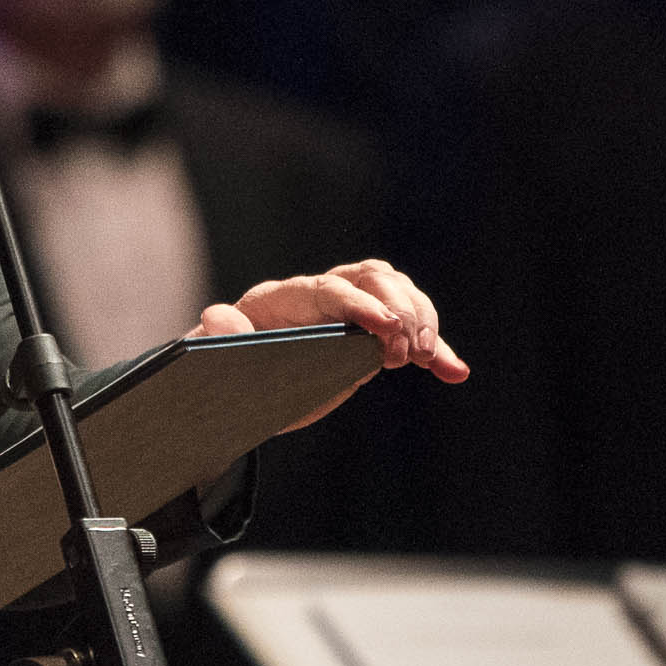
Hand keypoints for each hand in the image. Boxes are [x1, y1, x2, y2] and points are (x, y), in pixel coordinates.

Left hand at [198, 260, 468, 423]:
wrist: (235, 386)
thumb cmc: (221, 369)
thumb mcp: (211, 357)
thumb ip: (217, 337)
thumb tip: (218, 316)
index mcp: (283, 298)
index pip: (328, 290)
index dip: (359, 305)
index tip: (384, 327)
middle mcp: (321, 294)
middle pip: (373, 279)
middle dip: (398, 308)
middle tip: (408, 350)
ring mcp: (351, 311)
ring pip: (399, 295)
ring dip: (422, 322)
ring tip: (426, 357)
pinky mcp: (370, 336)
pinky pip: (408, 337)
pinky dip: (435, 352)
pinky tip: (455, 372)